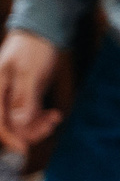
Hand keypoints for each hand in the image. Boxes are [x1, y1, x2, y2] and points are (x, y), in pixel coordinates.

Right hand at [0, 31, 62, 153]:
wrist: (41, 31)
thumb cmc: (32, 47)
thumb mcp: (29, 72)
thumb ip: (24, 97)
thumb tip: (18, 122)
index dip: (9, 137)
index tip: (24, 149)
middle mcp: (0, 95)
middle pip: (9, 125)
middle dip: (28, 131)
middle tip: (50, 125)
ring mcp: (11, 97)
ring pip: (20, 122)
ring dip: (36, 126)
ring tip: (54, 118)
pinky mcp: (23, 96)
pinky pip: (28, 115)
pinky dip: (40, 118)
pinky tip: (54, 115)